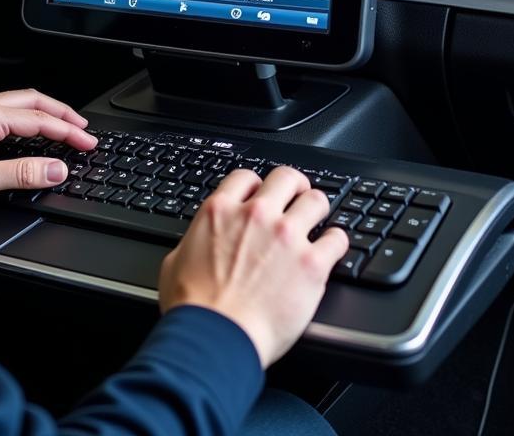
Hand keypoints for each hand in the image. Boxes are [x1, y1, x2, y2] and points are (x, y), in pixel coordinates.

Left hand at [0, 88, 96, 213]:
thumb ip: (23, 174)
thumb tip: (55, 169)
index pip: (39, 119)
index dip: (67, 131)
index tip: (87, 141)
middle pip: (31, 100)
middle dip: (60, 112)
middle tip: (82, 127)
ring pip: (15, 102)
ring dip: (42, 112)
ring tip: (61, 124)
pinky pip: (1, 109)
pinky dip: (23, 116)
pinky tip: (25, 128)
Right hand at [158, 166, 348, 367]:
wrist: (215, 337)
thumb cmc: (193, 306)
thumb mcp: (176, 261)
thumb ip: (194, 242)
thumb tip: (197, 244)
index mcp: (220, 211)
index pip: (246, 177)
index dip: (256, 185)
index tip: (261, 195)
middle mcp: (256, 216)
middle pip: (286, 177)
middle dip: (293, 185)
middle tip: (296, 197)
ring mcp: (286, 237)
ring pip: (316, 200)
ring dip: (317, 208)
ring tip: (318, 219)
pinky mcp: (311, 264)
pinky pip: (337, 239)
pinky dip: (336, 242)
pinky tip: (333, 248)